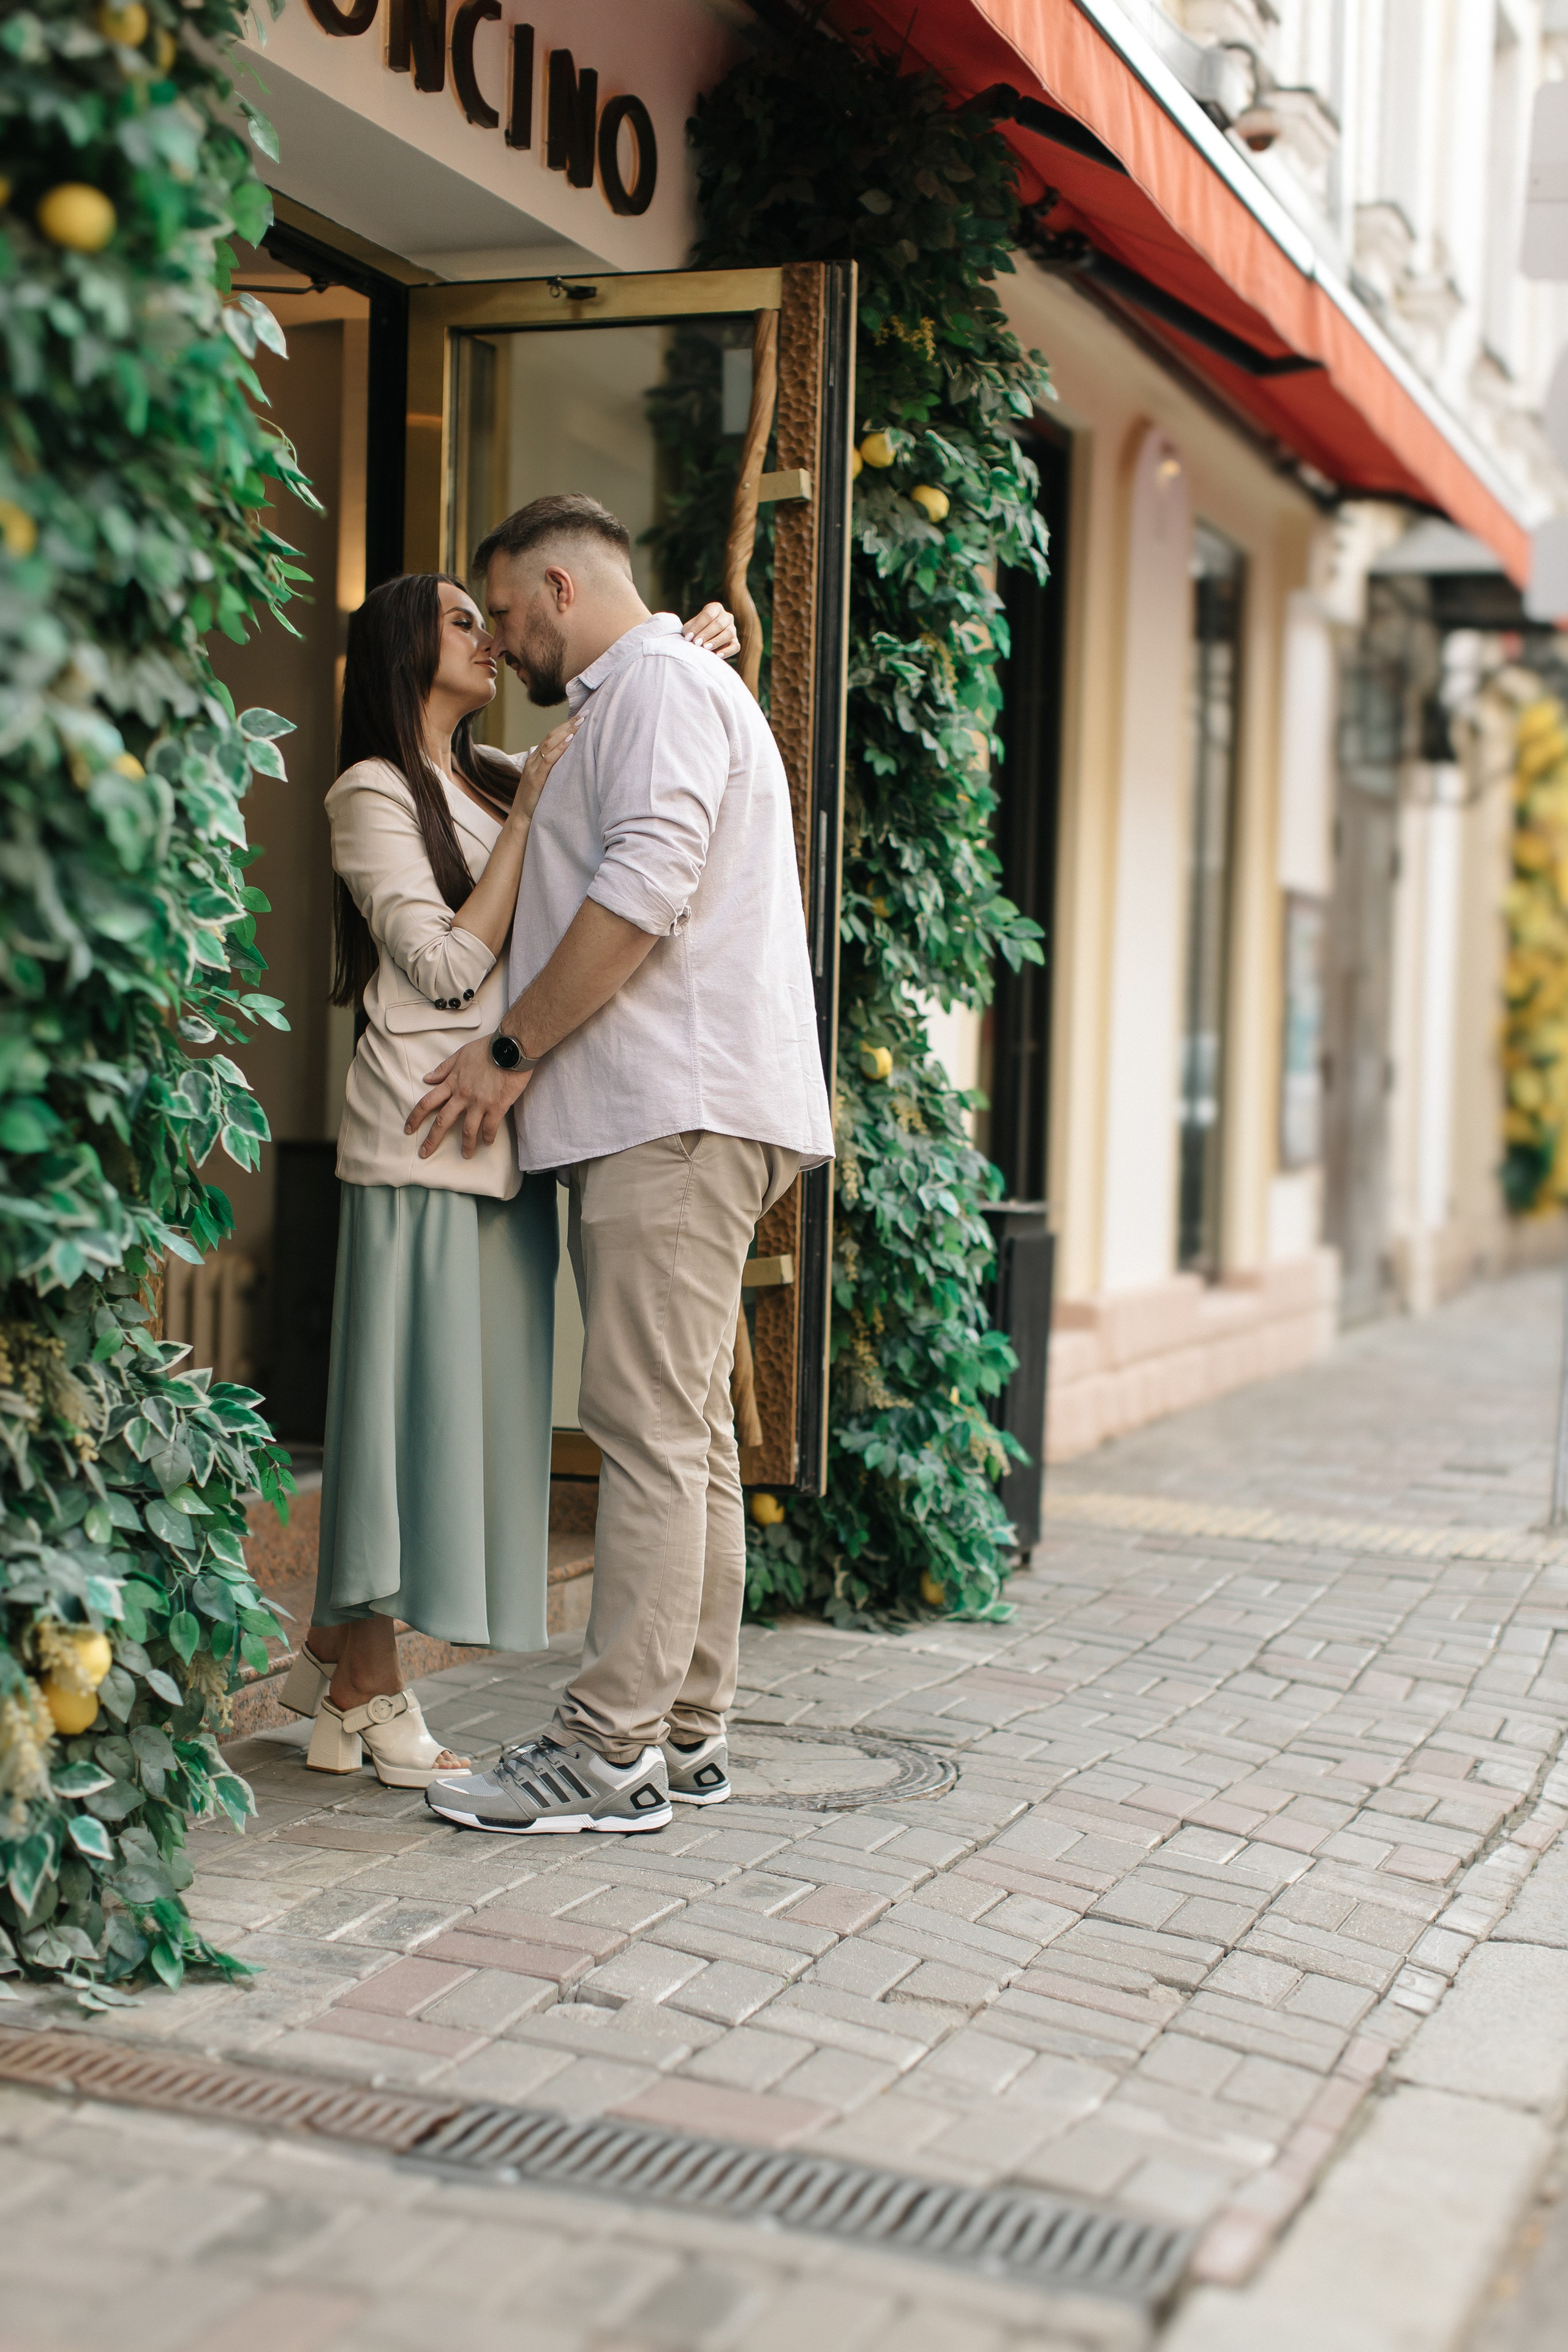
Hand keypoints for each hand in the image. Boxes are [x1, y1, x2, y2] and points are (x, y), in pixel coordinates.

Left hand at [406, 1039, 530, 1159]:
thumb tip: (427, 1078)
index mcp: (452, 1083)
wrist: (511, 1048)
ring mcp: (479, 1103)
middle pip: (442, 1122)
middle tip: (425, 1153)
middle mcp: (462, 1096)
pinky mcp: (497, 1107)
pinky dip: (488, 1137)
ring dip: (466, 1145)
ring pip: (468, 1130)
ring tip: (466, 1155)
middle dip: (432, 1140)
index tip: (409, 1129)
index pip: (427, 1103)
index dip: (416, 1117)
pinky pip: (490, 1127)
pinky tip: (488, 1142)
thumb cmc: (486, 1048)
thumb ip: (443, 1069)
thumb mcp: (460, 1055)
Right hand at [514, 716, 577, 820]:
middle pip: (551, 736)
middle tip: (585, 714)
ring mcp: (533, 769)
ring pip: (549, 743)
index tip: (580, 717)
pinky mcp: (536, 779)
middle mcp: (533, 760)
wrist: (522, 819)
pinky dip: (560, 748)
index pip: (551, 737)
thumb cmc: (536, 802)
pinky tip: (570, 740)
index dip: (565, 725)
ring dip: (566, 731)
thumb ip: (554, 771)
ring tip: (580, 722)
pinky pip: (548, 759)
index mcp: (535, 760)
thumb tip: (572, 764)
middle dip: (568, 723)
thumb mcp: (546, 782)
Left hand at [683, 601, 739, 661]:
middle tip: (697, 643)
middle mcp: (726, 616)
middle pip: (719, 623)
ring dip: (716, 641)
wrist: (701, 642)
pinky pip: (735, 646)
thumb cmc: (695, 632)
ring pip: (729, 633)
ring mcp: (732, 629)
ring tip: (706, 648)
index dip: (698, 626)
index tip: (688, 637)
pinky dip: (727, 651)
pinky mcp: (735, 641)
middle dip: (707, 634)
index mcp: (715, 608)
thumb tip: (690, 637)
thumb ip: (690, 630)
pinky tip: (718, 655)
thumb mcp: (690, 628)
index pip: (708, 615)